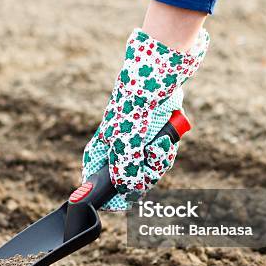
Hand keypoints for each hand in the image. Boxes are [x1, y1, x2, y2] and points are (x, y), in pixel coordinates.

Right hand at [82, 28, 208, 209]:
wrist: (166, 63)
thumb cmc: (140, 98)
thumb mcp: (129, 137)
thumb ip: (125, 167)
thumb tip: (128, 190)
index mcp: (104, 142)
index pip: (95, 177)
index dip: (105, 193)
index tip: (118, 202)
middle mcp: (118, 140)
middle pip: (129, 175)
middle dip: (145, 173)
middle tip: (153, 159)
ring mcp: (138, 134)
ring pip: (149, 164)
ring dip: (160, 159)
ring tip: (164, 142)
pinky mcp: (157, 127)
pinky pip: (163, 149)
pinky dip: (168, 145)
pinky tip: (169, 133)